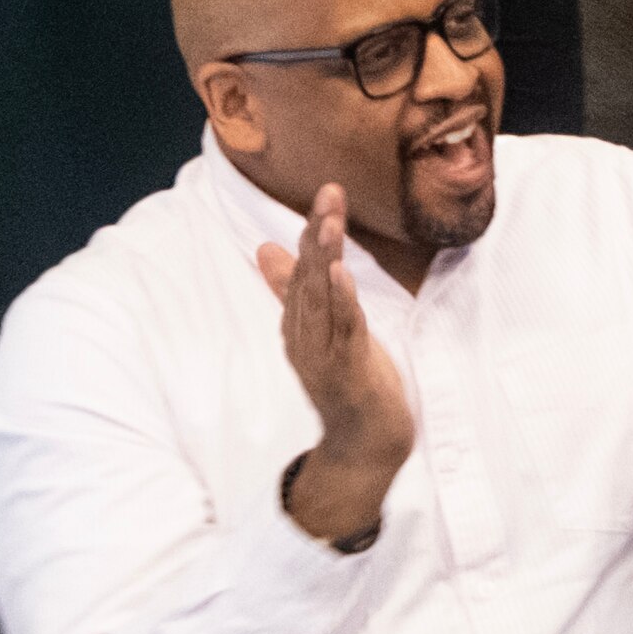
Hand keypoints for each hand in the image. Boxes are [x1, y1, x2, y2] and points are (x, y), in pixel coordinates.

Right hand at [259, 186, 416, 539]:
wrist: (366, 441)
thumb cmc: (349, 380)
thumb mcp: (325, 329)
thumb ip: (294, 291)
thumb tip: (266, 249)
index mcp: (300, 323)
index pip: (302, 269)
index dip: (312, 230)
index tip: (326, 193)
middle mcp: (305, 336)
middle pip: (308, 276)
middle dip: (318, 232)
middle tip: (329, 192)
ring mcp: (322, 354)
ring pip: (321, 298)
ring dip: (325, 258)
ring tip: (330, 222)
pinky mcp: (345, 370)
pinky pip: (342, 330)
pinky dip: (340, 300)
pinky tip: (340, 273)